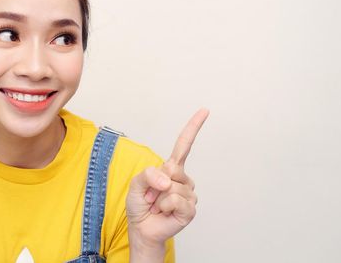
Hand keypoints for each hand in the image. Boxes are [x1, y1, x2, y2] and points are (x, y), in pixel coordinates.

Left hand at [125, 108, 208, 245]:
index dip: (193, 128)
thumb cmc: (140, 205)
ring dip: (158, 198)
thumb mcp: (136, 184)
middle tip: (151, 196)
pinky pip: (176, 200)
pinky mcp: (190, 209)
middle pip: (171, 169)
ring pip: (172, 187)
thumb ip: (147, 175)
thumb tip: (167, 180)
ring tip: (157, 205)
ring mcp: (189, 194)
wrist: (142, 228)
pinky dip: (165, 206)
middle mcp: (183, 179)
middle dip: (155, 183)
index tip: (204, 111)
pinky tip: (164, 212)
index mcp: (171, 169)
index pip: (184, 145)